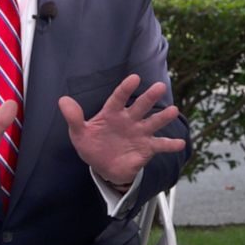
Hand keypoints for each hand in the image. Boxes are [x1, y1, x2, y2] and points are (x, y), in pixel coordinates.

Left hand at [59, 74, 185, 185]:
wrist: (104, 167)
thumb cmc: (92, 145)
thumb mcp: (79, 133)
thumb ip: (74, 118)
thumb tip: (62, 100)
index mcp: (112, 113)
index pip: (119, 98)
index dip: (126, 88)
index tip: (134, 78)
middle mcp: (129, 120)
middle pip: (140, 106)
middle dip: (150, 97)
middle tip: (160, 87)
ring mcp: (139, 133)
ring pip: (153, 122)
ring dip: (163, 117)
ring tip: (174, 111)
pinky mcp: (146, 148)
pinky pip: (160, 145)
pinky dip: (170, 145)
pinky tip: (181, 144)